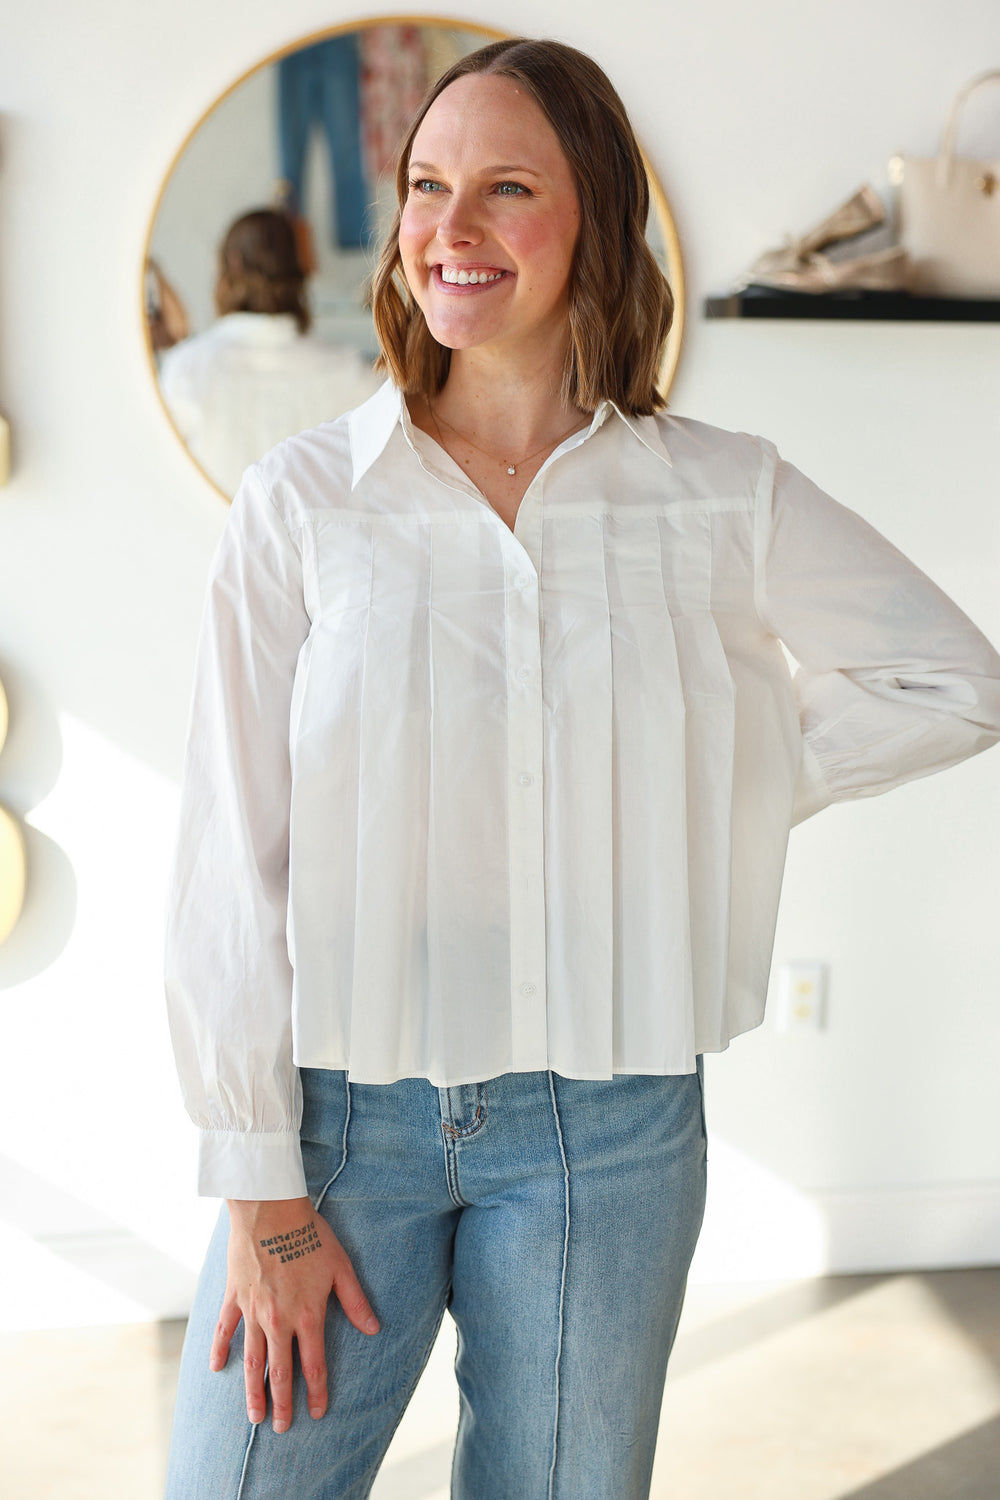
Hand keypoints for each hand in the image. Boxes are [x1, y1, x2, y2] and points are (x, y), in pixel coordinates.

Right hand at [211, 1197, 378, 1432]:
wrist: (271, 1210)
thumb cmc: (310, 1235)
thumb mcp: (340, 1267)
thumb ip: (355, 1301)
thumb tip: (374, 1329)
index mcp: (307, 1315)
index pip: (313, 1364)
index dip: (317, 1391)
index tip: (318, 1413)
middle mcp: (278, 1320)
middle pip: (280, 1372)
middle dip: (282, 1403)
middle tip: (281, 1428)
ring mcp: (253, 1311)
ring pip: (252, 1360)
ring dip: (253, 1390)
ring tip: (254, 1416)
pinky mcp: (234, 1296)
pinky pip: (224, 1329)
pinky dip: (220, 1350)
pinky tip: (216, 1368)